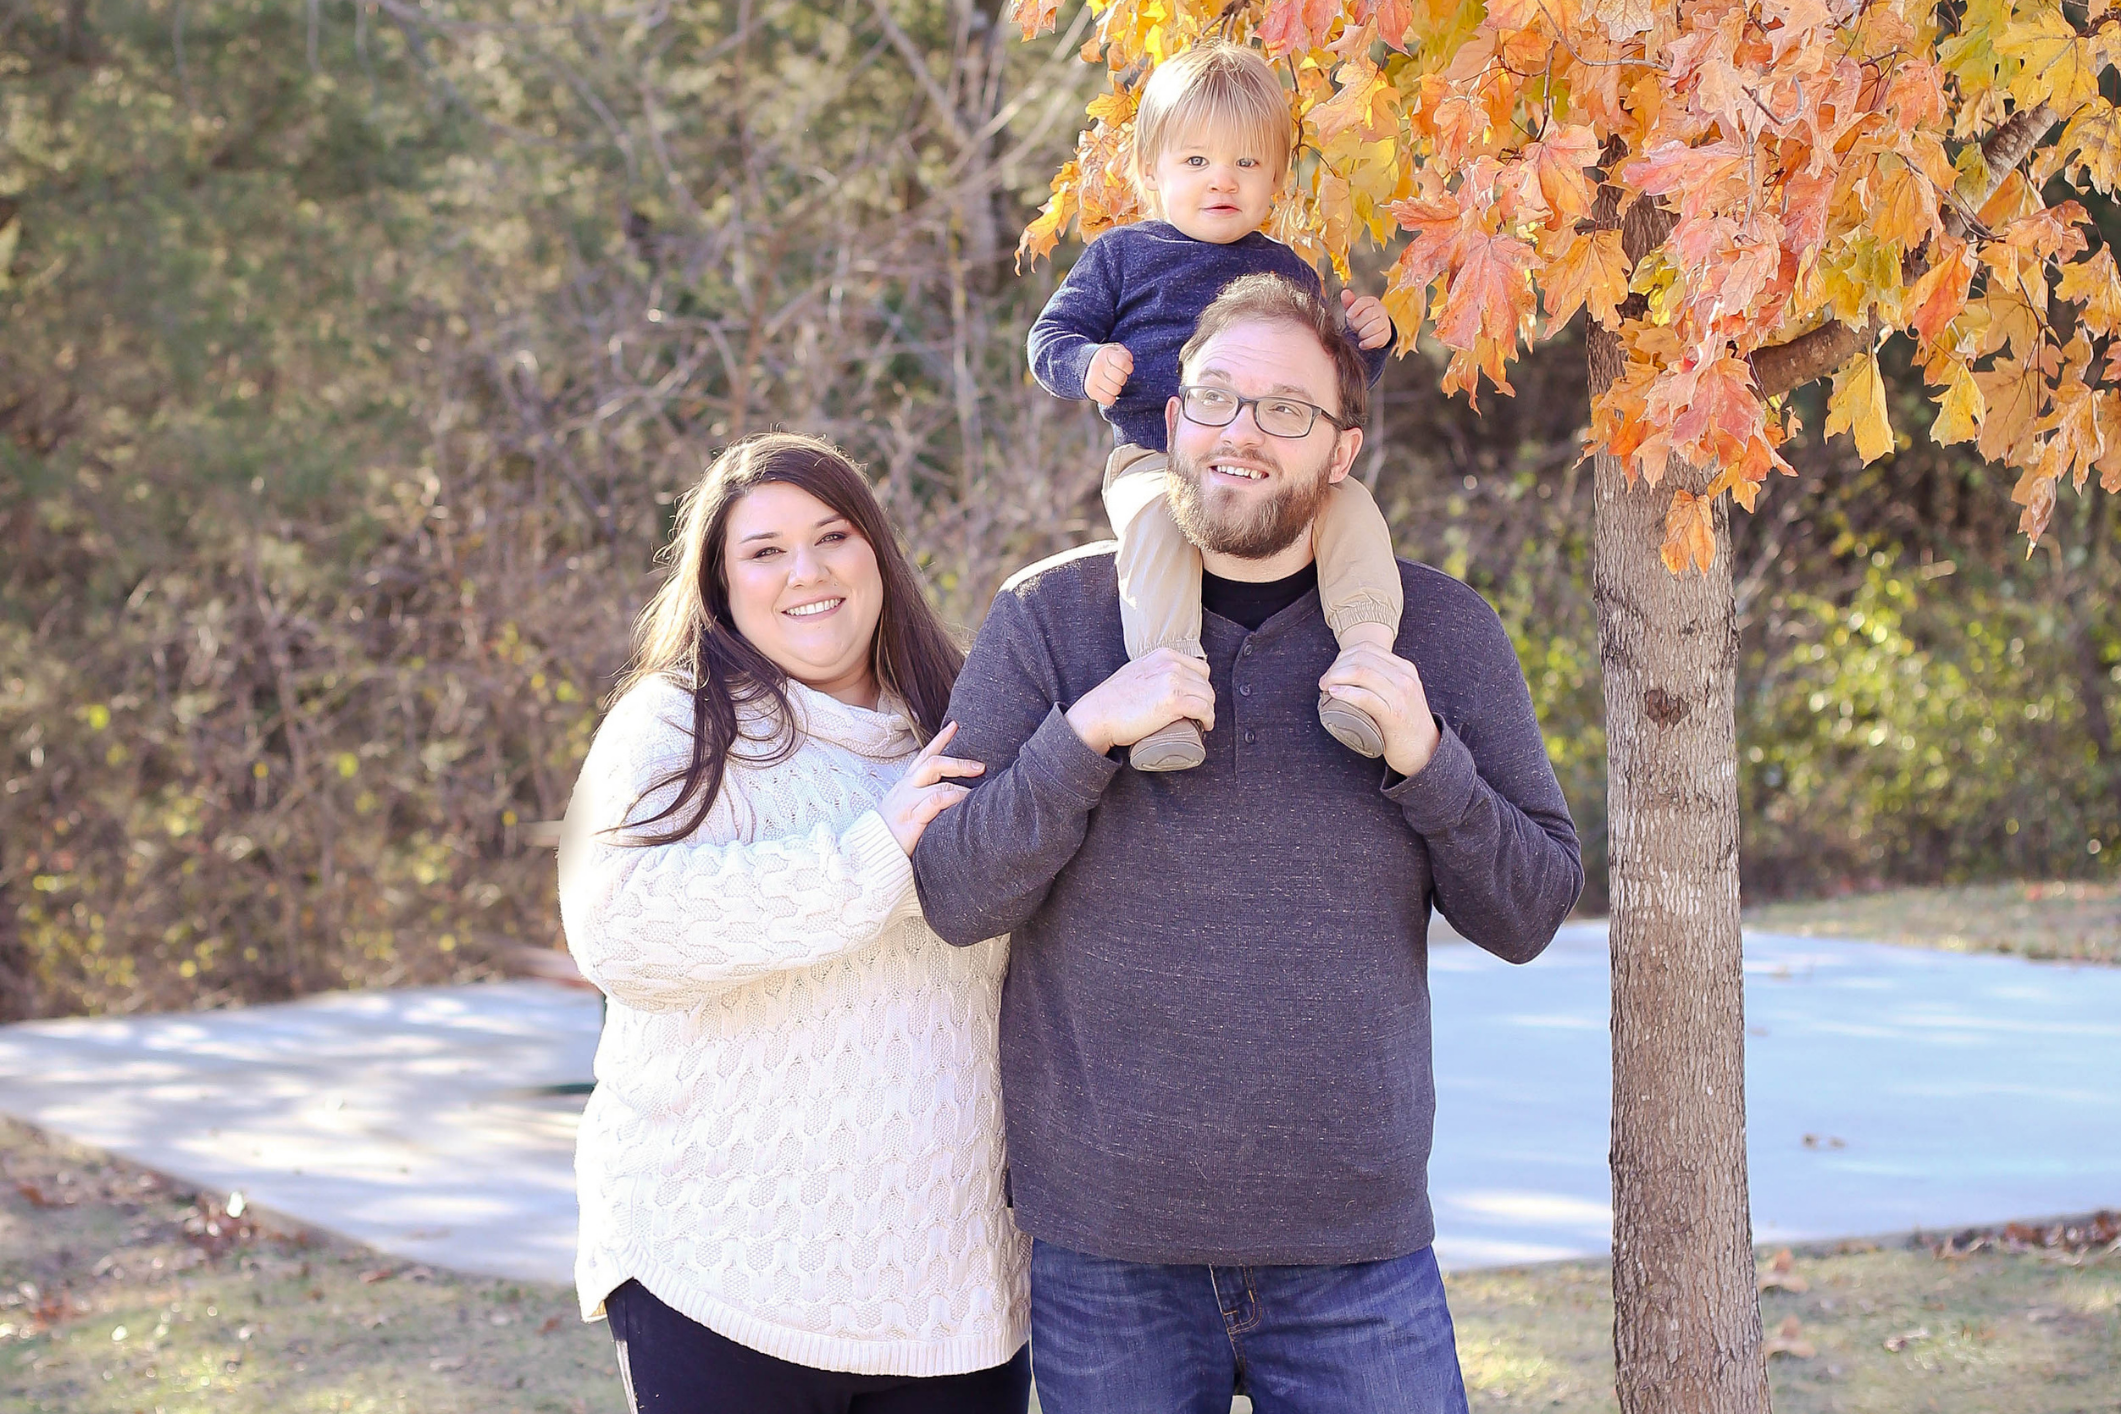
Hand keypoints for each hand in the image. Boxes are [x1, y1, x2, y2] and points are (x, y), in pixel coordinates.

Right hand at [880, 722, 984, 853]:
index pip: (924, 755)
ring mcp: (908, 802)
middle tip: (980, 766)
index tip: (955, 725)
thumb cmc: (892, 832)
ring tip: (980, 790)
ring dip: (962, 786)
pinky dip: (954, 799)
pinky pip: (936, 802)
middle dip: (959, 763)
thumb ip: (922, 798)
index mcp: (906, 784)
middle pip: (933, 764)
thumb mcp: (904, 808)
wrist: (870, 852)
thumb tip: (949, 792)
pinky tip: (965, 802)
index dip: (940, 739)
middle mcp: (906, 789)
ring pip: (938, 784)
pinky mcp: (912, 819)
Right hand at [1064, 648, 1215, 754]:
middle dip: (1204, 699)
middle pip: (1205, 682)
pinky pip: (1204, 709)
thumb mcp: (1136, 671)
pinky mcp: (1174, 701)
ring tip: (1200, 721)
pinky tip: (1204, 725)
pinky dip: (1208, 719)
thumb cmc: (1111, 700)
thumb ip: (1152, 671)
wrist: (1097, 714)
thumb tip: (1163, 682)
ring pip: (1207, 696)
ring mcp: (1173, 681)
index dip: (1200, 685)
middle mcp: (1170, 664)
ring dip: (1207, 710)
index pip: (1199, 667)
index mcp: (1163, 655)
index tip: (1196, 698)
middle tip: (1198, 714)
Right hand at [1083, 343, 1134, 405]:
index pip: (1123, 363)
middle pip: (1120, 378)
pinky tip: (1109, 392)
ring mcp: (1093, 378)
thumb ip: (1125, 355)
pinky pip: (1108, 400)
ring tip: (1113, 383)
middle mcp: (1097, 365)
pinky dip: (1111, 398)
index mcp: (1106, 354)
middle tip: (1118, 377)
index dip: (1128, 368)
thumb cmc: (1108, 359)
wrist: (1089, 365)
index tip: (1126, 368)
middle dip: (1123, 378)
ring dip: (1117, 388)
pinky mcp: (1090, 390)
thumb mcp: (1117, 351)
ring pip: (1115, 390)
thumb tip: (1128, 362)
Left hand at [1318, 644, 1440, 777]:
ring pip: (1361, 672)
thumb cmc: (1406, 725)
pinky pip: (1365, 697)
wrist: (1426, 751)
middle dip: (1336, 667)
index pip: (1367, 648)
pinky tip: (1334, 694)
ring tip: (1326, 687)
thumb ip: (1384, 680)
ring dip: (1336, 677)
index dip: (1342, 656)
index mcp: (1405, 668)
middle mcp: (1405, 677)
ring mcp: (1401, 694)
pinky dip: (1345, 692)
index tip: (1332, 670)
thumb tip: (1351, 675)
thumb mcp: (1400, 694)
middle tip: (1324, 681)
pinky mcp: (1394, 714)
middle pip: (1361, 657)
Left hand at [1342, 289, 1391, 350]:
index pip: (1363, 302)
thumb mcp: (1353, 311)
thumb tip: (1345, 292)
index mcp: (1371, 301)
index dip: (1354, 309)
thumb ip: (1348, 302)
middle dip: (1357, 323)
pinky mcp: (1387, 334)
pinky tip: (1361, 344)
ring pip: (1374, 327)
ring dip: (1362, 333)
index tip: (1348, 315)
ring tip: (1359, 335)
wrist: (1372, 332)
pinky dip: (1367, 343)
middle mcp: (1381, 309)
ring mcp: (1385, 322)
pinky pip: (1378, 338)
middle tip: (1354, 328)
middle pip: (1368, 314)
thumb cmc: (1360, 319)